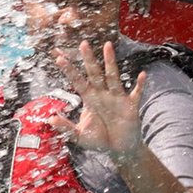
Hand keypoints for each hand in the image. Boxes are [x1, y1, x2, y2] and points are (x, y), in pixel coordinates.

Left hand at [49, 40, 145, 163]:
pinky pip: (135, 94)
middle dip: (88, 59)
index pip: (77, 81)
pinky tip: (142, 75)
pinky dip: (139, 85)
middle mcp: (102, 95)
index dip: (69, 70)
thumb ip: (66, 127)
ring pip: (113, 77)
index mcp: (89, 99)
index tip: (58, 56)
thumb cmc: (100, 140)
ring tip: (107, 46)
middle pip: (94, 74)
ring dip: (110, 62)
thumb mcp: (79, 136)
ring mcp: (117, 98)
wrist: (119, 149)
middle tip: (82, 43)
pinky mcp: (130, 107)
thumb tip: (50, 119)